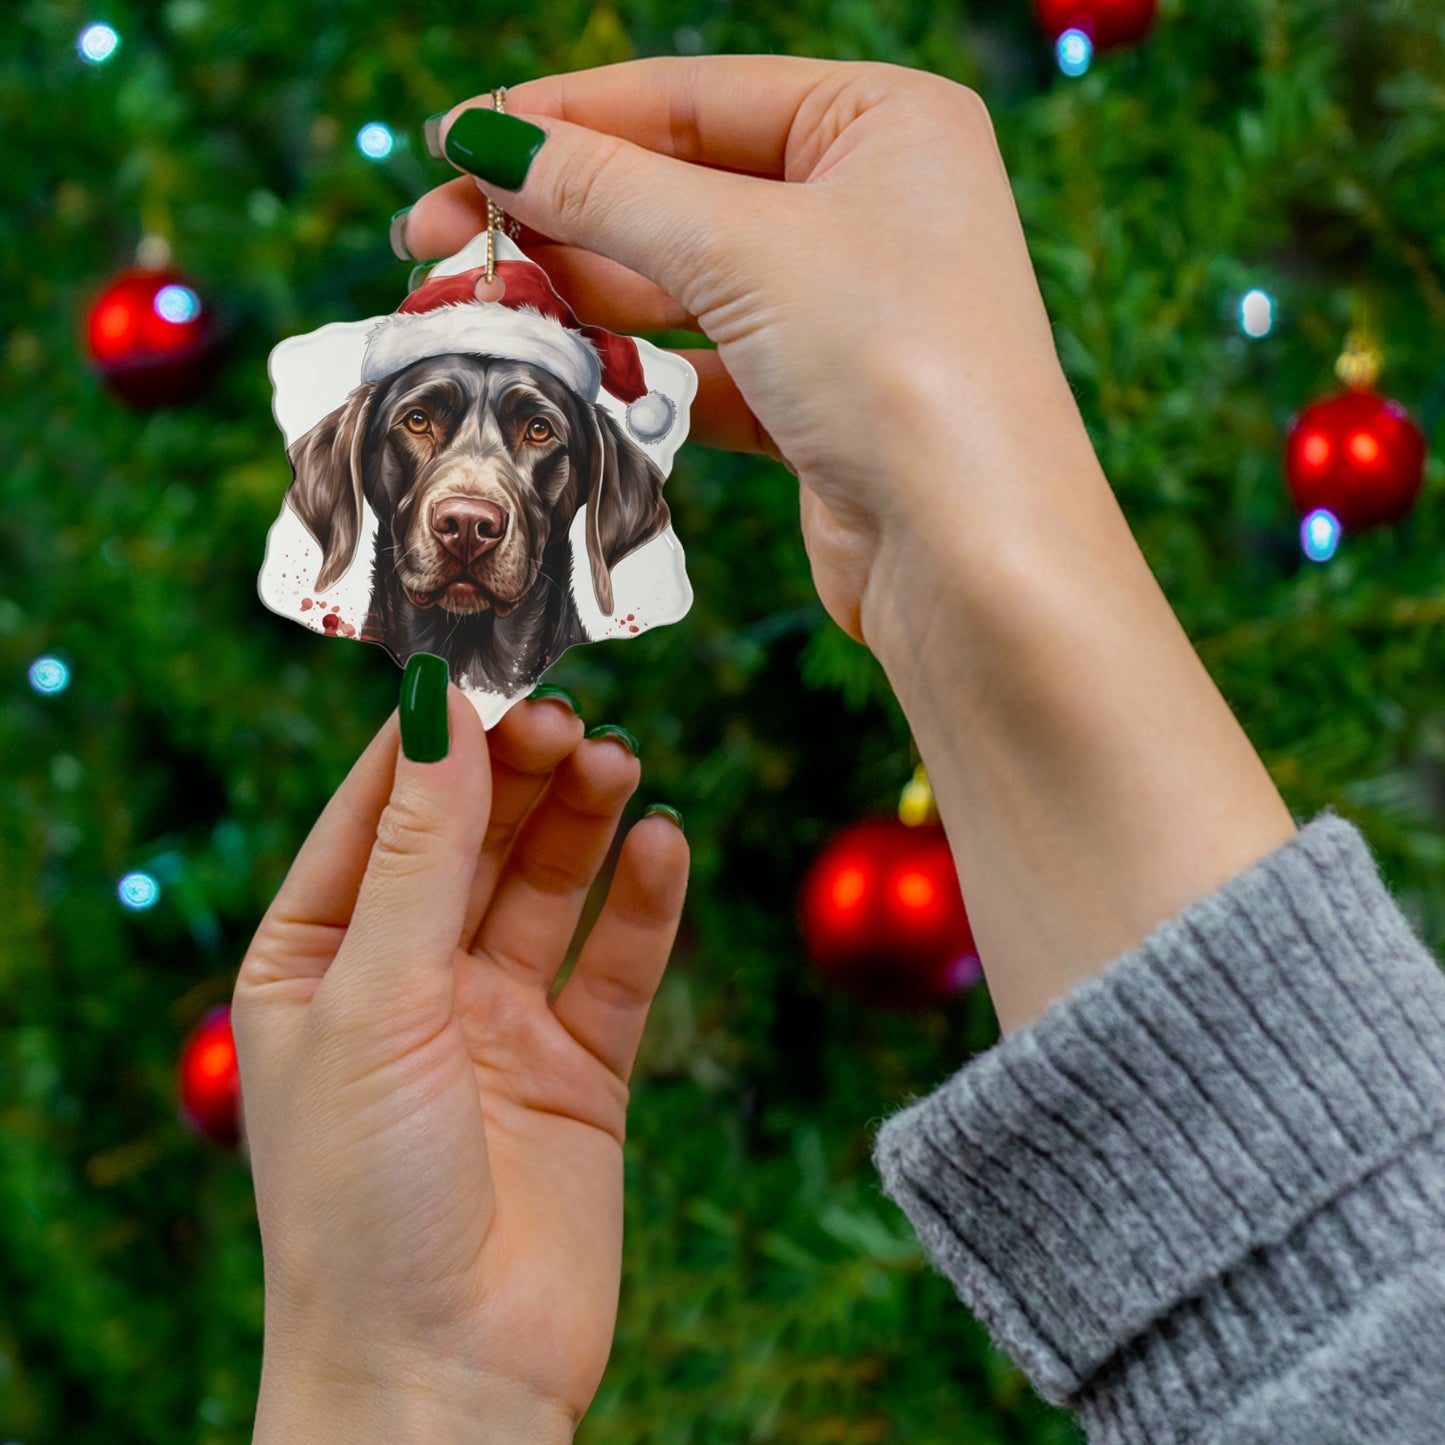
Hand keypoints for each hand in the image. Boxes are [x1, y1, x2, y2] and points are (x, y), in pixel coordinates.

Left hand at [232, 691, 687, 1440]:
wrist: (446, 1378)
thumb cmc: (362, 1199)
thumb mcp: (373, 1001)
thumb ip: (417, 853)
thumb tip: (436, 709)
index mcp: (317, 960)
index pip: (376, 812)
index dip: (432, 739)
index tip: (489, 668)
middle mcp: (407, 981)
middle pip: (472, 838)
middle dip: (519, 773)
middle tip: (570, 717)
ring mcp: (497, 1023)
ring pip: (549, 886)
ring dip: (584, 820)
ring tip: (621, 762)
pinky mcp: (579, 1068)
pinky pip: (617, 963)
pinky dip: (644, 902)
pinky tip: (665, 843)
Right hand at [402, 57, 1093, 646]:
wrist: (973, 557)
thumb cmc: (896, 366)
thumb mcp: (743, 249)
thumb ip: (608, 190)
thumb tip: (488, 140)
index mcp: (882, 122)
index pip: (689, 98)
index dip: (561, 119)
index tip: (453, 143)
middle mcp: (871, 205)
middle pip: (677, 190)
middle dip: (556, 215)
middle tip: (433, 241)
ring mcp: (846, 308)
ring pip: (684, 283)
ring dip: (584, 296)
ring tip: (483, 306)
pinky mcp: (821, 402)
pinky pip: (707, 365)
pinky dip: (640, 371)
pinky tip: (568, 374)